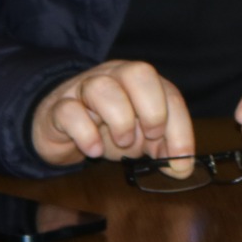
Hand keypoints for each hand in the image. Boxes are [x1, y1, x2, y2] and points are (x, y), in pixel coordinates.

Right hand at [31, 59, 193, 175]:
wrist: (61, 128)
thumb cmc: (106, 128)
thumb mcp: (140, 138)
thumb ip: (162, 148)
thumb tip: (182, 168)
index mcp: (141, 82)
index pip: (169, 94)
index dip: (180, 128)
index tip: (182, 160)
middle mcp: (115, 77)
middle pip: (139, 73)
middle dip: (152, 109)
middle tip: (151, 136)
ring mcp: (84, 88)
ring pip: (101, 87)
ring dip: (119, 119)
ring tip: (122, 142)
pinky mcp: (59, 108)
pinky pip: (69, 111)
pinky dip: (85, 133)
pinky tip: (93, 149)